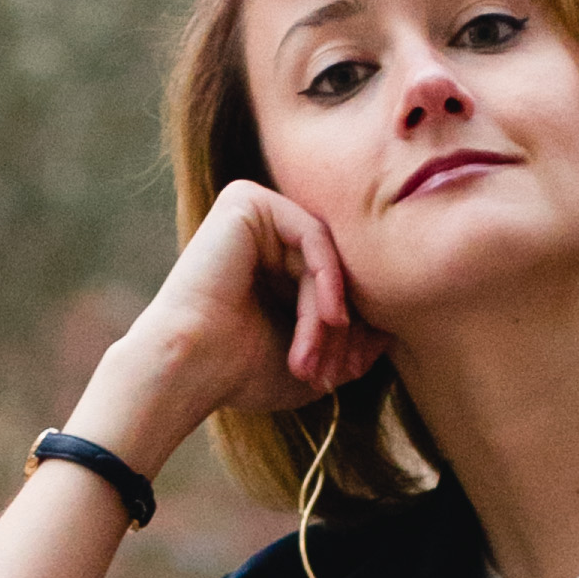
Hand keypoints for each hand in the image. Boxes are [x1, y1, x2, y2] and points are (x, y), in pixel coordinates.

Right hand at [84, 181, 394, 468]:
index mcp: (269, 265)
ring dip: (333, 311)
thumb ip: (349, 343)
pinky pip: (313, 235)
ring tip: (317, 355)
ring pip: (326, 255)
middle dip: (344, 325)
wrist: (189, 368)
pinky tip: (328, 318)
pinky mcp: (246, 202)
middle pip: (334, 267)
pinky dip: (328, 280)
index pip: (334, 282)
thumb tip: (389, 331)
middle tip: (338, 371)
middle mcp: (261, 233)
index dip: (350, 330)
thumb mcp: (313, 360)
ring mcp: (252, 212)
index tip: (345, 375)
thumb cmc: (239, 373)